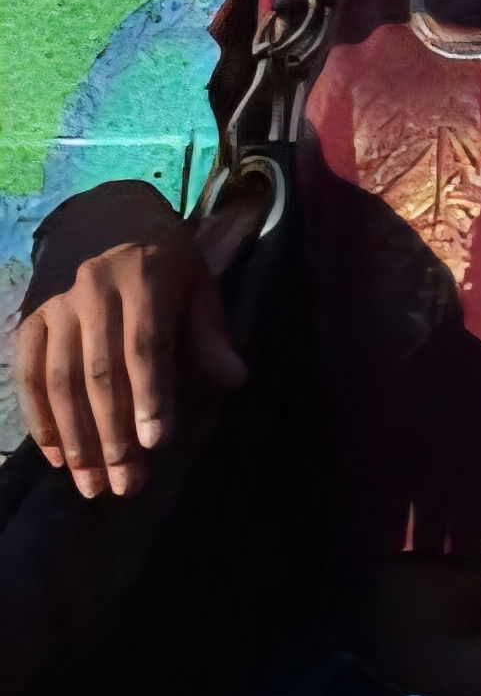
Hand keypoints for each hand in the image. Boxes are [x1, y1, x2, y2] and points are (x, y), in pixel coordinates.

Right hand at [12, 182, 245, 496]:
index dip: (149, 396)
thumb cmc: (161, 253)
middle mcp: (91, 291)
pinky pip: (28, 374)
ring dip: (76, 439)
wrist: (101, 210)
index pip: (143, 346)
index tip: (156, 443)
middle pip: (100, 373)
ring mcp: (54, 306)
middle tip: (127, 484)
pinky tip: (56, 457)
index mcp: (141, 278)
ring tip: (92, 485)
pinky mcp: (28, 318)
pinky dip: (39, 418)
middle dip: (113, 434)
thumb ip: (209, 329)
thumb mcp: (196, 277)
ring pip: (60, 380)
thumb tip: (236, 379)